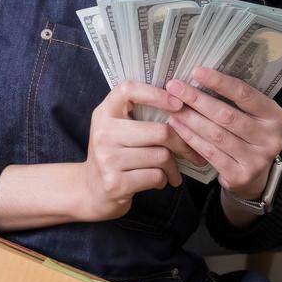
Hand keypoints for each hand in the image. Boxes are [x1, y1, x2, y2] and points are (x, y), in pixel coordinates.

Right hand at [77, 80, 205, 222]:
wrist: (90, 191)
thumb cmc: (114, 156)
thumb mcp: (117, 130)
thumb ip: (139, 116)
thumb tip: (183, 108)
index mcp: (104, 113)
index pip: (128, 90)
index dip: (156, 93)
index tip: (178, 104)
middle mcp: (103, 132)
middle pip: (160, 131)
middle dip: (182, 144)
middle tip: (191, 152)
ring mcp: (107, 158)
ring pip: (161, 156)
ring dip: (173, 167)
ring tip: (171, 171)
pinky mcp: (115, 182)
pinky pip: (156, 176)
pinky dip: (164, 180)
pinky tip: (159, 181)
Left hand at [157, 66, 281, 200]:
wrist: (255, 176)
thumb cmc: (248, 136)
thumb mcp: (253, 116)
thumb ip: (235, 100)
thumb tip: (200, 76)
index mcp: (276, 116)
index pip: (245, 94)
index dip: (219, 82)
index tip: (196, 72)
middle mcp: (270, 138)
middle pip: (227, 115)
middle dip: (197, 99)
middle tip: (174, 88)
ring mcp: (257, 159)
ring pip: (216, 134)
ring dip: (190, 119)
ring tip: (172, 107)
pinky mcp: (240, 175)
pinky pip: (210, 152)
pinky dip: (191, 138)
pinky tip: (177, 127)